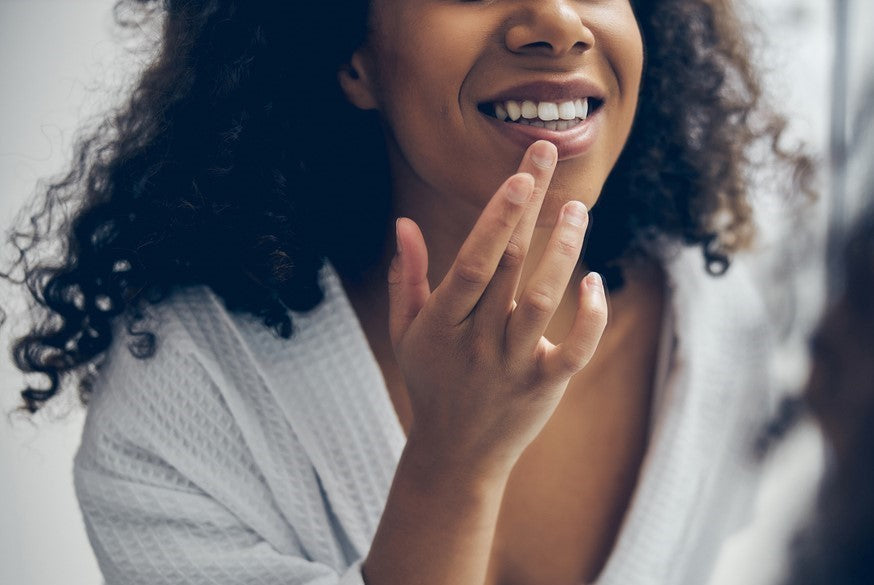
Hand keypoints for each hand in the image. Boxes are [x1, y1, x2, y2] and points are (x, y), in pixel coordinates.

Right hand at [387, 140, 608, 480]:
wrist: (457, 454)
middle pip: (510, 264)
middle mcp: (477, 340)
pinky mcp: (544, 386)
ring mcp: (513, 365)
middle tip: (547, 153)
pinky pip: (577, 349)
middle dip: (531, 206)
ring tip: (577, 208)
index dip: (498, 217)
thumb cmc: (431, 381)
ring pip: (544, 299)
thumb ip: (407, 277)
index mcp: (441, 322)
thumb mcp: (407, 332)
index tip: (520, 176)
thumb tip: (403, 224)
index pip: (474, 261)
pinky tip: (596, 280)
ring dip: (564, 250)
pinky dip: (591, 315)